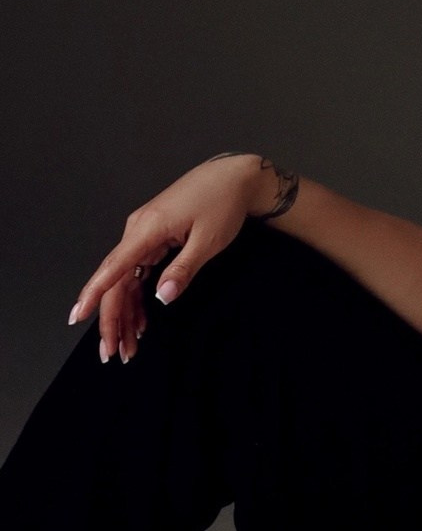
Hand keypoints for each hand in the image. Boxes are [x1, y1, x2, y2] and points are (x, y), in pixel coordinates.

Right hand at [67, 152, 268, 363]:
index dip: (94, 294)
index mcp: (147, 229)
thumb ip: (184, 270)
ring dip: (124, 313)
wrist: (233, 177)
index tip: (79, 317)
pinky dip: (136, 298)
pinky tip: (139, 322)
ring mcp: (143, 233)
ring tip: (126, 346)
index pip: (113, 267)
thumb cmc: (222, 204)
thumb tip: (162, 297)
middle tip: (113, 352)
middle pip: (115, 280)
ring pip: (124, 280)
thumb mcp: (208, 240)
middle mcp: (138, 231)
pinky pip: (136, 272)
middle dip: (111, 318)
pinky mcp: (152, 237)